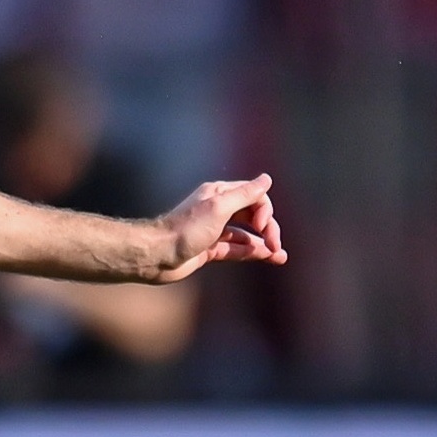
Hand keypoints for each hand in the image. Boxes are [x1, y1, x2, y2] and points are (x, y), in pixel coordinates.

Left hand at [149, 175, 285, 281]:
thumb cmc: (186, 229)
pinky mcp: (209, 249)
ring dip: (263, 244)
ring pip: (245, 234)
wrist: (157, 255)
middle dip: (267, 228)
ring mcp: (213, 230)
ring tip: (280, 256)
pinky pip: (235, 249)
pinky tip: (266, 257)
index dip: (264, 210)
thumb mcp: (219, 207)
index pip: (254, 196)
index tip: (260, 226)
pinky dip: (251, 252)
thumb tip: (266, 179)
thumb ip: (245, 194)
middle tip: (275, 245)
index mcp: (219, 194)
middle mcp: (217, 209)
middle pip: (252, 215)